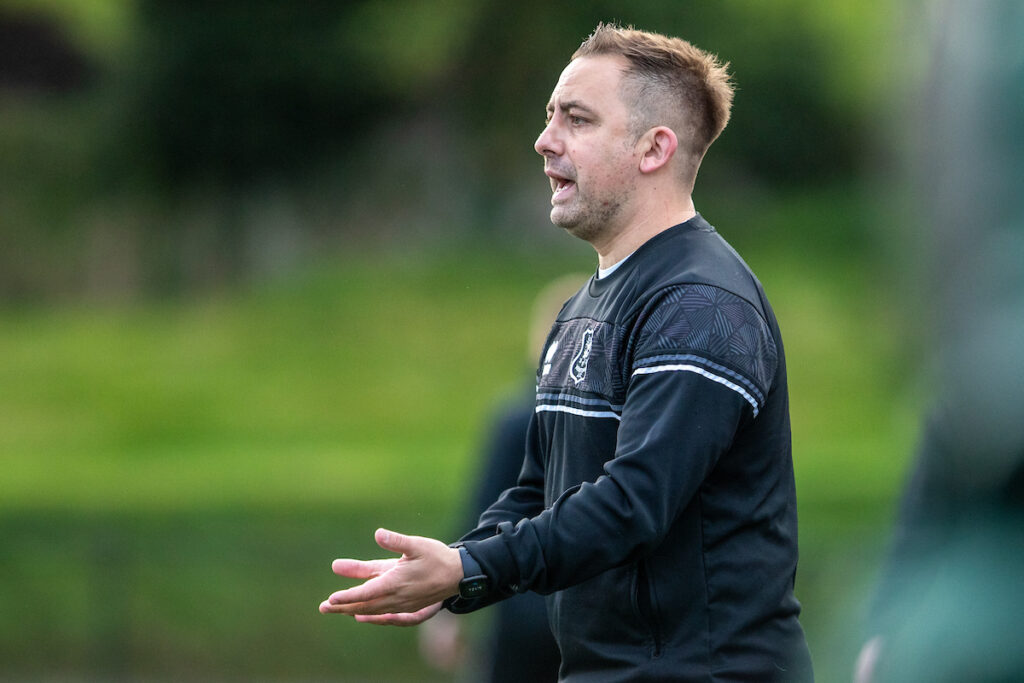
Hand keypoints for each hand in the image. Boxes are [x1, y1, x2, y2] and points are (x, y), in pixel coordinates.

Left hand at [318, 528, 462, 625]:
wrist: (459, 575)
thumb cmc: (437, 557)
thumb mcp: (417, 545)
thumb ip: (396, 541)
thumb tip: (378, 534)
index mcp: (396, 582)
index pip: (366, 592)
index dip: (348, 596)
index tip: (331, 598)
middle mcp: (397, 597)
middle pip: (365, 605)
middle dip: (343, 606)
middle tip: (323, 607)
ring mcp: (402, 604)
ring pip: (373, 610)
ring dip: (353, 609)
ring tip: (335, 608)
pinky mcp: (407, 606)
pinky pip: (383, 613)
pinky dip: (369, 613)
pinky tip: (360, 614)